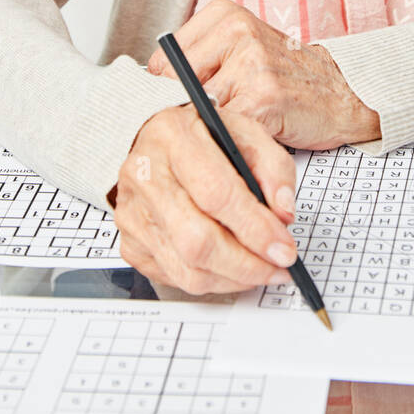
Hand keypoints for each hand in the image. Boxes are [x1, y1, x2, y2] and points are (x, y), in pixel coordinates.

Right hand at [112, 104, 298, 295]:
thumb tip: (283, 214)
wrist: (160, 142)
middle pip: (197, 240)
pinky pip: (175, 278)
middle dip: (247, 264)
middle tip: (278, 266)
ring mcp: (132, 212)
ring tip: (262, 269)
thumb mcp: (247, 132)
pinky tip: (232, 267)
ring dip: (234, 278)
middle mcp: (145, 174)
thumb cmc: (204, 137)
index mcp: (173, 136)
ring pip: (187, 268)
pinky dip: (212, 281)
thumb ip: (273, 168)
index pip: (216, 193)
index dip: (255, 228)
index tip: (284, 247)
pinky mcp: (130, 242)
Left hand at [146, 0, 380, 148]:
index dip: (164, 94)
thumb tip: (146, 93)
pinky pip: (226, 129)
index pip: (162, 61)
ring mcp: (251, 63)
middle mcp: (236, 31)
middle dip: (181, 113)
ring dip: (206, 131)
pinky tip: (244, 141)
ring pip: (199, 110)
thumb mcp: (241, 49)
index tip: (173, 112)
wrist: (342, 93)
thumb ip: (199, 61)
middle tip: (196, 130)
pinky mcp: (264, 97)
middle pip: (175, 86)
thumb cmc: (284, 76)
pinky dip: (228, 143)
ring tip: (225, 135)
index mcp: (223, 14)